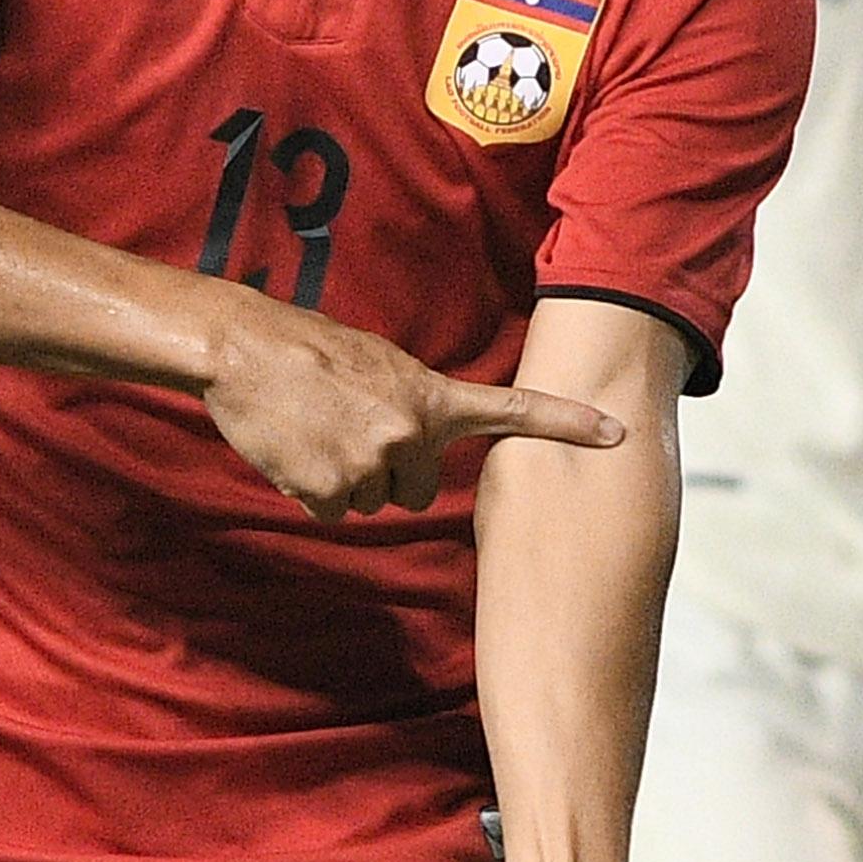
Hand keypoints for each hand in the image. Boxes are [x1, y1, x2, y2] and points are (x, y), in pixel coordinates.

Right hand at [201, 291, 620, 519]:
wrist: (244, 350)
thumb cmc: (309, 351)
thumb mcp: (380, 363)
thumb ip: (414, 400)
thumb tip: (423, 435)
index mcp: (430, 396)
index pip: (513, 413)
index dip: (568, 426)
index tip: (618, 435)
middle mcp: (411, 433)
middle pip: (417, 490)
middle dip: (388, 473)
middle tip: (348, 431)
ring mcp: (371, 464)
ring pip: (372, 502)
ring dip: (346, 479)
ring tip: (317, 432)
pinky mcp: (329, 491)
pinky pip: (332, 511)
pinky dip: (312, 491)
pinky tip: (297, 451)